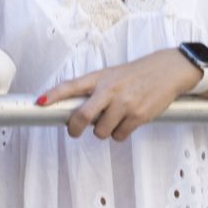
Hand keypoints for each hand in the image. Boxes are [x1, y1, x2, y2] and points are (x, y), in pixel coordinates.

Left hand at [40, 50, 200, 140]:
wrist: (168, 71)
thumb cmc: (136, 74)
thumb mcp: (111, 75)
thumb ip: (93, 90)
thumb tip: (75, 112)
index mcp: (100, 78)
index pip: (71, 86)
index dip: (53, 95)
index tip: (40, 102)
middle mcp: (110, 90)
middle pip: (83, 117)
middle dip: (74, 128)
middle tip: (74, 131)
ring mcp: (125, 104)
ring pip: (101, 132)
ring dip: (103, 131)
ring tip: (113, 119)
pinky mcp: (139, 116)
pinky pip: (119, 136)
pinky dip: (119, 133)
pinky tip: (126, 122)